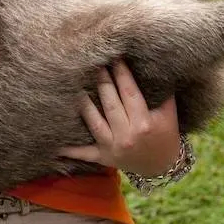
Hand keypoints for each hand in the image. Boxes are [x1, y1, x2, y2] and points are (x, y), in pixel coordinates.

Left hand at [58, 60, 180, 174]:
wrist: (162, 167)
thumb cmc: (165, 133)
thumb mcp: (169, 114)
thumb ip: (163, 92)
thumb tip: (156, 65)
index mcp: (144, 123)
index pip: (129, 92)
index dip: (121, 73)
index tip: (114, 56)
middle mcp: (128, 136)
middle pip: (110, 103)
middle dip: (101, 80)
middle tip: (93, 61)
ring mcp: (113, 147)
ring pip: (93, 121)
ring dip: (83, 103)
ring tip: (74, 84)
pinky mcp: (104, 157)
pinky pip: (84, 153)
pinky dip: (70, 150)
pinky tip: (55, 144)